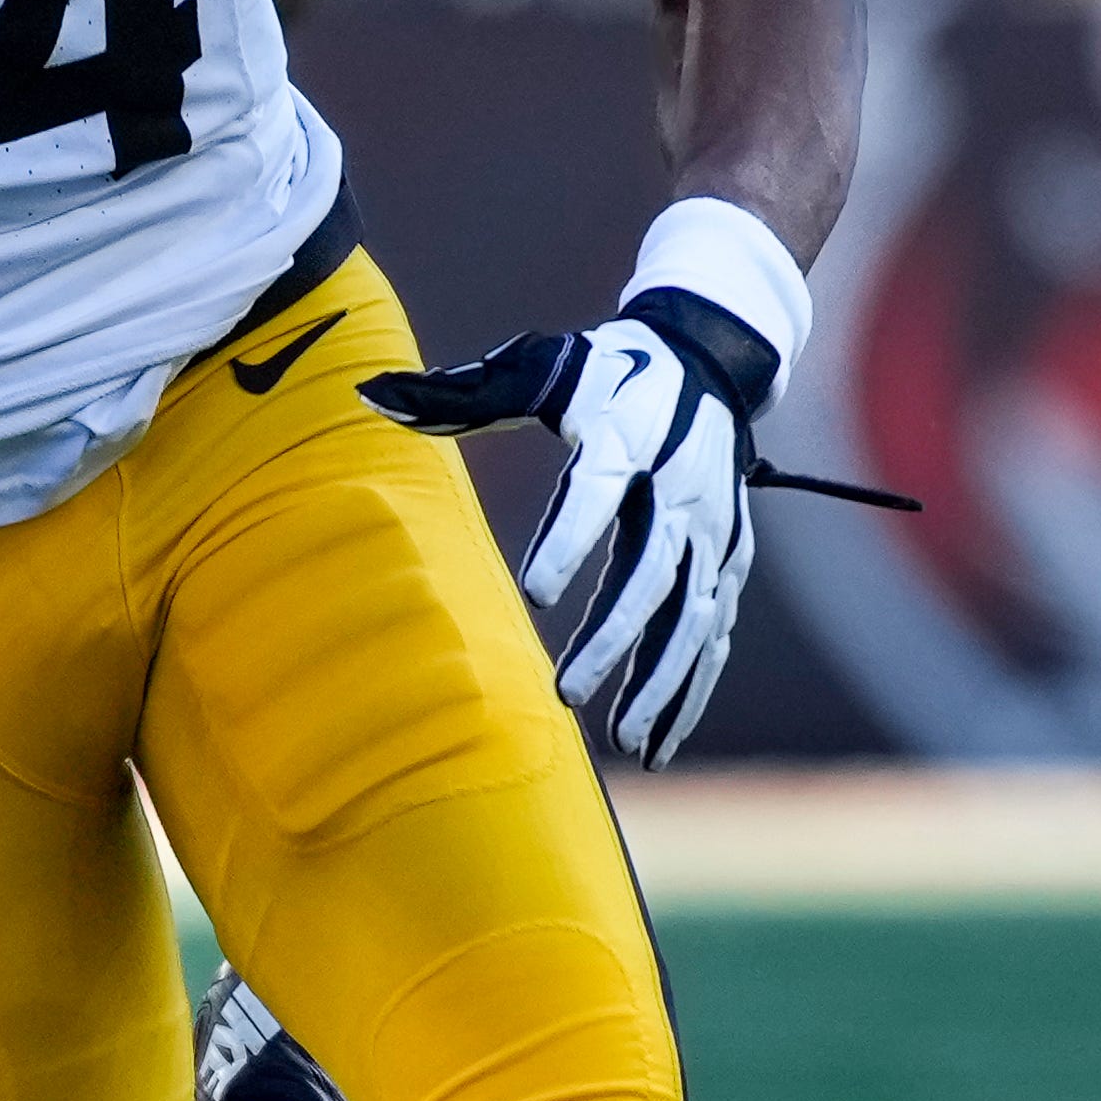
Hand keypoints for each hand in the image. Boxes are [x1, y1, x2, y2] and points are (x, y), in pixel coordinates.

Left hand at [369, 306, 767, 761]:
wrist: (709, 360)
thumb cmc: (605, 372)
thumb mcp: (540, 366)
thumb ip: (462, 393)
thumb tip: (370, 395)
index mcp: (626, 435)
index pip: (598, 490)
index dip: (569, 538)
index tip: (532, 593)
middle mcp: (680, 485)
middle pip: (651, 571)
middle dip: (612, 637)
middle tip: (566, 693)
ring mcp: (713, 529)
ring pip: (693, 616)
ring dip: (661, 681)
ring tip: (624, 739)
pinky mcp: (730, 559)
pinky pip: (714, 633)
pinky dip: (691, 689)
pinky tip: (659, 740)